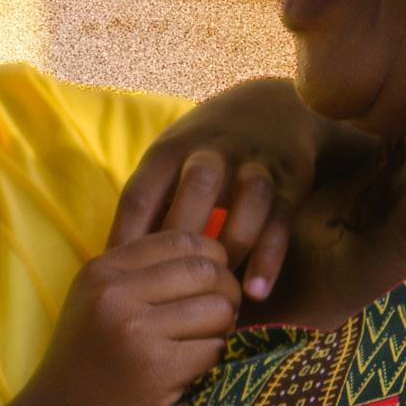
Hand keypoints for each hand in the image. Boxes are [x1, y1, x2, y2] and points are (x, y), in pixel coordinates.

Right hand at [13, 229, 242, 405]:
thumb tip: (212, 257)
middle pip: (207, 271)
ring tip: (205, 342)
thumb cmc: (85, 368)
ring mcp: (136, 330)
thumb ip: (141, 276)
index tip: (211, 284)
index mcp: (102, 270)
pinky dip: (212, 359)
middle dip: (227, 292)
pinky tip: (192, 369)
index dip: (211, 258)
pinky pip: (213, 349)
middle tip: (222, 315)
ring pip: (217, 310)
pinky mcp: (157, 368)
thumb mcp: (96, 305)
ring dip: (223, 328)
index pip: (182, 238)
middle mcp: (116, 292)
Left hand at [111, 81, 340, 301]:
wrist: (274, 110)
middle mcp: (211, 153)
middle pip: (195, 191)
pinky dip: (269, 256)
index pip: (142, 194)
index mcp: (170, 152)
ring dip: (232, 246)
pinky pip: (279, 220)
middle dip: (182, 242)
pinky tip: (256, 292)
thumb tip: (116, 263)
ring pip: (246, 199)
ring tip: (220, 294)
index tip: (118, 285)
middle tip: (171, 293)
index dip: (127, 240)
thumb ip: (150, 203)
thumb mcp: (170, 161)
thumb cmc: (205, 150)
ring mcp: (253, 165)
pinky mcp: (289, 182)